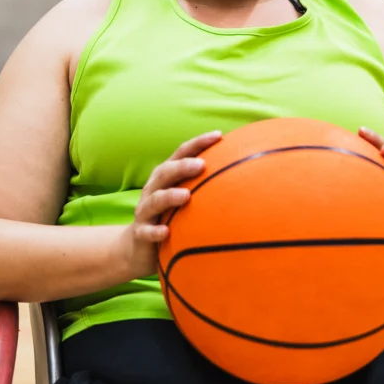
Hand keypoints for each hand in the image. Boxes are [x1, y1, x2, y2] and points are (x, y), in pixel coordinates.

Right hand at [122, 132, 221, 279]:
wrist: (138, 247)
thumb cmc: (170, 217)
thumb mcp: (185, 199)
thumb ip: (206, 185)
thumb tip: (245, 174)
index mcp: (166, 177)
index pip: (181, 154)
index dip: (198, 143)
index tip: (219, 136)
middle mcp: (153, 190)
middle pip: (165, 172)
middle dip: (182, 167)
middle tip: (201, 165)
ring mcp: (145, 211)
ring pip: (155, 200)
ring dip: (169, 196)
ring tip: (186, 196)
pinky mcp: (140, 233)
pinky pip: (146, 232)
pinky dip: (155, 231)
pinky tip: (166, 232)